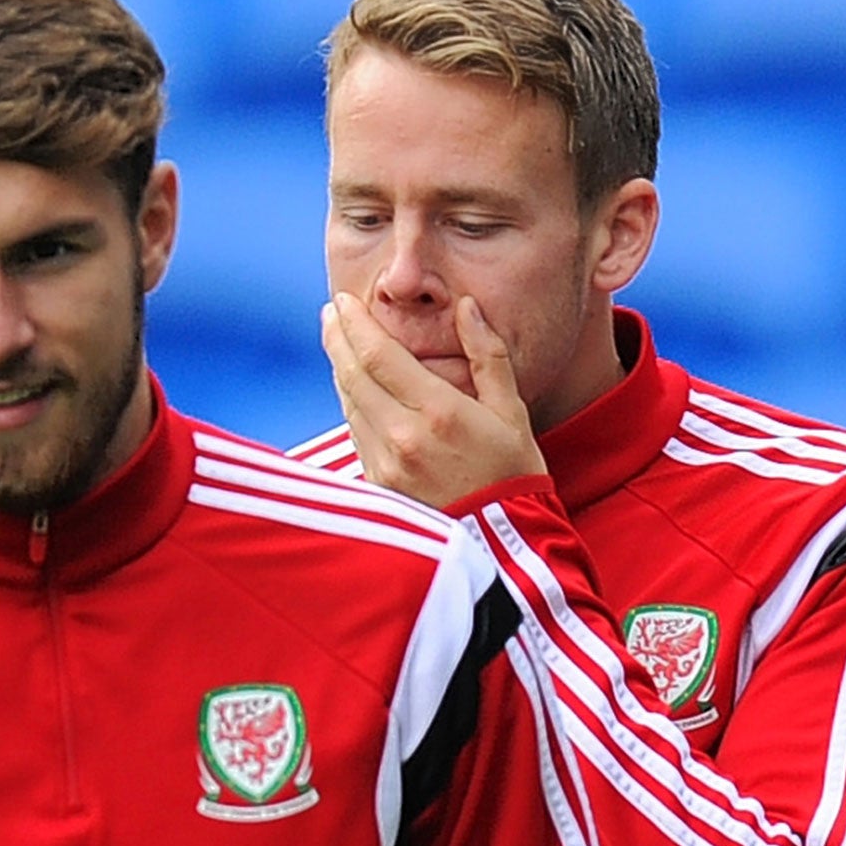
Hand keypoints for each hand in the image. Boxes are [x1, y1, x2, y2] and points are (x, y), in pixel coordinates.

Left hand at [322, 291, 544, 510]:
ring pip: (348, 403)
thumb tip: (468, 308)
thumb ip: (488, 355)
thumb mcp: (512, 413)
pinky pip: (355, 433)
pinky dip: (350, 403)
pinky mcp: (379, 485)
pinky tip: (354, 389)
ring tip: (338, 343)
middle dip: (337, 338)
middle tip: (331, 312)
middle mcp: (403, 437)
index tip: (343, 300)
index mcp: (438, 413)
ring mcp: (386, 465)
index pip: (378, 355)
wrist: (502, 545)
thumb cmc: (514, 476)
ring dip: (339, 369)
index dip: (355, 323)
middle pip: (352, 374)